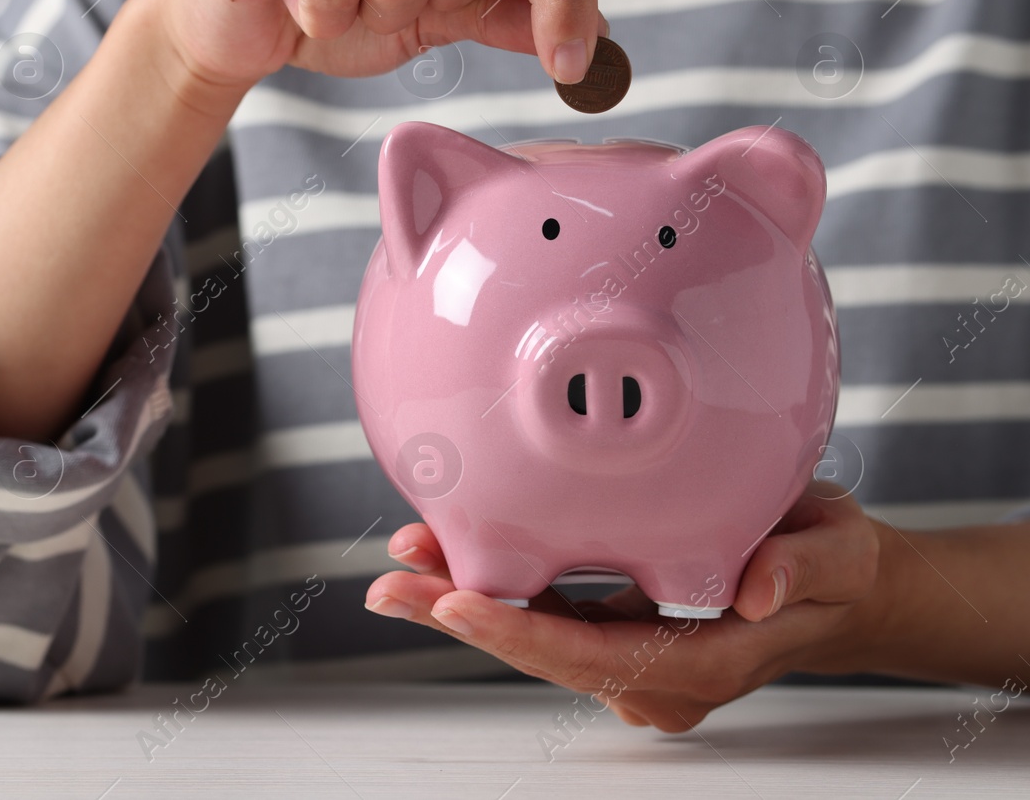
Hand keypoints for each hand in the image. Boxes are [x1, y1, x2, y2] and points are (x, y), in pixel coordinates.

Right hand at [152, 0, 604, 108]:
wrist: (238, 23)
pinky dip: (322, 19)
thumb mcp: (441, 11)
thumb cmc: (339, 1)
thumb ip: (511, 9)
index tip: (570, 63)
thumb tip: (598, 39)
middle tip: (404, 7)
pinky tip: (298, 3)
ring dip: (378, 13)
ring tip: (345, 1)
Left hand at [364, 482, 885, 731]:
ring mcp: (630, 660)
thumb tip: (758, 589)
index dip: (522, 633)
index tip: (458, 603)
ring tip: (401, 561)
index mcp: (702, 662)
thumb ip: (803, 568)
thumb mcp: (837, 554)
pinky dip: (493, 585)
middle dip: (463, 616)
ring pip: (533, 634)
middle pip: (544, 650)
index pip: (596, 658)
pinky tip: (446, 554)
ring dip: (463, 599)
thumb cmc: (836, 568)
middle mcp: (654, 675)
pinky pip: (543, 615)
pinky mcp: (613, 635)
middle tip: (392, 586)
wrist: (838, 588)